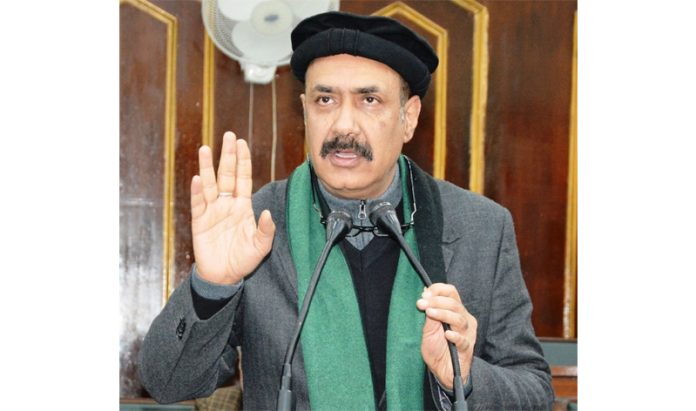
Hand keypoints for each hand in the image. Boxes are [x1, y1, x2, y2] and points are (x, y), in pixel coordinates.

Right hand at [190, 131, 275, 284]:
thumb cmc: (243, 260)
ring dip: (207, 166)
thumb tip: (266, 213)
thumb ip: (266, 230)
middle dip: (228, 155)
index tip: (242, 143)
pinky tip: (198, 178)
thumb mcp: (261, 247)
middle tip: (229, 135)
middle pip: (226, 174)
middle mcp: (227, 204)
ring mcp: (212, 211)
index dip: (243, 161)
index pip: (243, 178)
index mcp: (243, 206)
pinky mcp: (199, 222)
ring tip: (205, 148)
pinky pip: (198, 203)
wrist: (224, 276)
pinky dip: (197, 191)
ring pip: (209, 184)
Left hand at [417, 283, 476, 389]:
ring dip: (443, 314)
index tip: (424, 294)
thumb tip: (425, 293)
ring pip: (459, 319)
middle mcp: (464, 320)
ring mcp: (467, 334)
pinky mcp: (467, 348)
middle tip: (422, 304)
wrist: (442, 371)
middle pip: (455, 304)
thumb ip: (429, 312)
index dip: (438, 290)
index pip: (451, 292)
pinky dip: (455, 336)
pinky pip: (463, 340)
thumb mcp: (428, 328)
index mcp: (456, 311)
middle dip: (437, 301)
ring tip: (430, 313)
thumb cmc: (436, 348)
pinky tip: (447, 334)